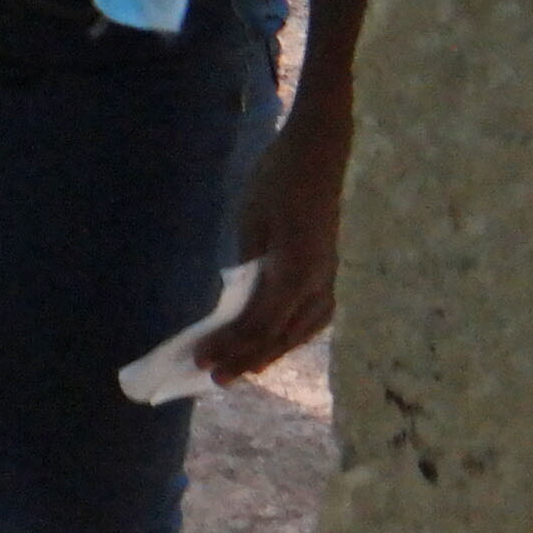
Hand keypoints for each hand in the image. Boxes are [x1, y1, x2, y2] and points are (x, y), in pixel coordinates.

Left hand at [202, 90, 351, 379]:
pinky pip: (310, 318)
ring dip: (269, 353)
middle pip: (279, 336)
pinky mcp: (331, 275)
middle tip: (214, 380)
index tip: (201, 363)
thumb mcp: (251, 223)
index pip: (257, 324)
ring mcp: (330, 282)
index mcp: (295, 273)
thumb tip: (236, 305)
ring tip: (241, 370)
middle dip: (245, 359)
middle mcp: (318, 286)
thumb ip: (247, 268)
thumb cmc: (278, 180)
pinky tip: (272, 342)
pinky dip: (288, 335)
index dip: (229, 347)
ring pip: (299, 332)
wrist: (320, 153)